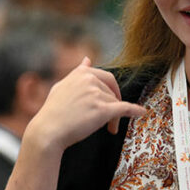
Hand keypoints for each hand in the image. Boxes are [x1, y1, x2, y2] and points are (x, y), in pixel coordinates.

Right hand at [27, 57, 145, 153]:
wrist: (48, 131)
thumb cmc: (53, 112)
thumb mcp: (62, 86)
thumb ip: (77, 72)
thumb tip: (87, 59)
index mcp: (81, 73)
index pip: (106, 78)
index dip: (112, 91)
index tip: (112, 100)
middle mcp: (89, 80)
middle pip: (112, 93)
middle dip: (114, 105)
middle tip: (111, 119)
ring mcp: (96, 94)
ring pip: (115, 104)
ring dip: (114, 118)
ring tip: (108, 130)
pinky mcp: (102, 110)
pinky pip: (125, 109)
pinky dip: (135, 111)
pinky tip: (141, 113)